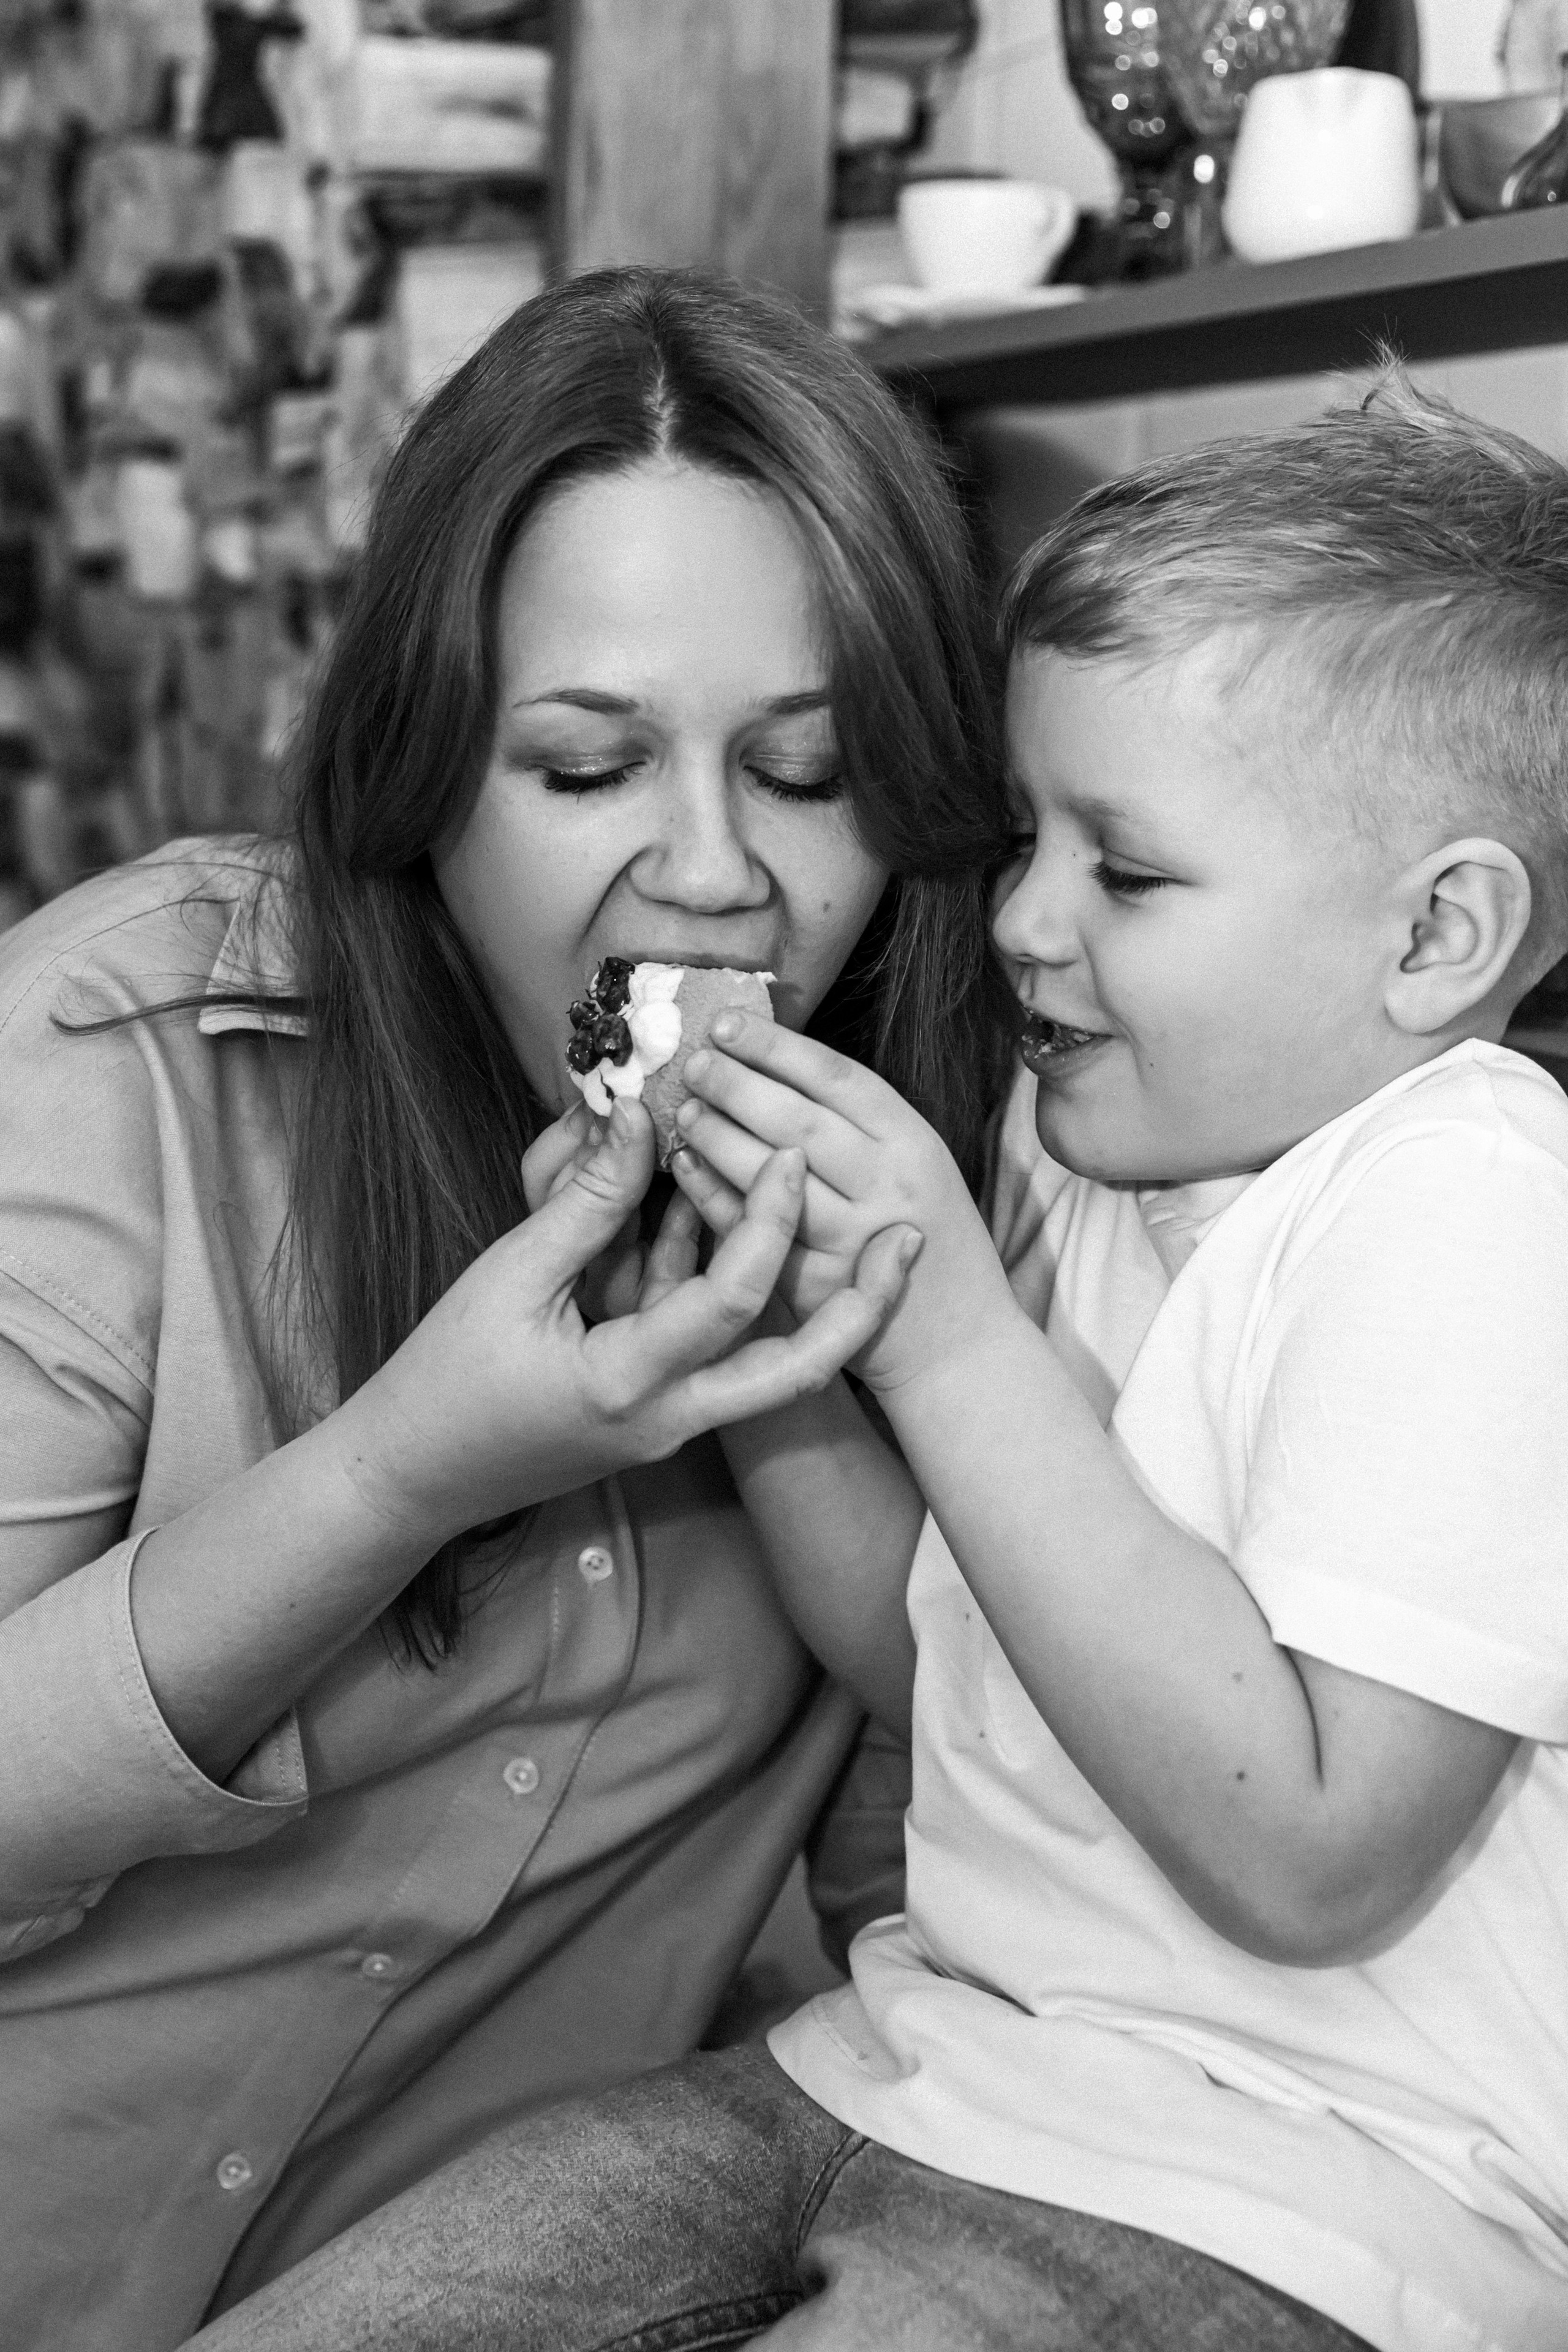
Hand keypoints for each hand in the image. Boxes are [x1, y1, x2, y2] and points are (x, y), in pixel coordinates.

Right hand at [332, 1093, 918, 1543]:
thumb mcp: (508, 1279)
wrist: (415, 1475)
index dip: (766, 1220)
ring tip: (860, 1229)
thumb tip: (641, 1116)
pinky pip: (717, 1356)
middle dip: (861, 1308)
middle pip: (797, 1371)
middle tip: (909, 1241)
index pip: (729, 1299)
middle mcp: (668, 1418)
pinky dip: (729, 1294)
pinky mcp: (659, 1417)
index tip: (788, 1153)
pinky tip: (733, 1224)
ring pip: (769, 1369)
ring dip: (811, 1300)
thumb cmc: (448, 1376)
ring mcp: (670, 1426)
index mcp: (628, 1384)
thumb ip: (585, 1203)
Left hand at [668, 1015, 1014, 1389]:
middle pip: (799, 1120)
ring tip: (685, 1109)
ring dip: (720, 1137)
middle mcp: (889, 1183)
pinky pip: (756, 1235)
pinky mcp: (823, 1287)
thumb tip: (776, 1061)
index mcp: (913, 1140)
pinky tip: (686, 1168)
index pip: (836, 1077)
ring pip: (773, 1177)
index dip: (775, 1046)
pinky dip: (715, 1199)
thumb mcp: (917, 1166)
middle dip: (737, 1084)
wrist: (963, 1342)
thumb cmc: (930, 1240)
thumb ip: (859, 1125)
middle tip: (692, 1061)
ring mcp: (856, 1237)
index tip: (725, 1021)